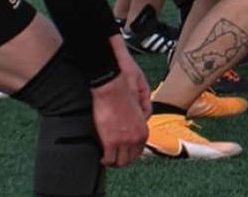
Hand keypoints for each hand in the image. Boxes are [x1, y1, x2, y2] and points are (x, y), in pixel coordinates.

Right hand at [90, 39, 148, 167]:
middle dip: (124, 158)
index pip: (140, 148)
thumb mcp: (143, 96)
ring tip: (109, 159)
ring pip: (120, 162)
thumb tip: (143, 117)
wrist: (111, 85)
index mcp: (144, 127)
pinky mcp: (110, 141)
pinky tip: (102, 157)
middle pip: (131, 158)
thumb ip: (144, 108)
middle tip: (116, 157)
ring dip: (115, 161)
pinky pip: (108, 159)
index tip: (125, 150)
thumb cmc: (125, 87)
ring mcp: (124, 140)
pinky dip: (105, 160)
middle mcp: (136, 137)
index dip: (132, 151)